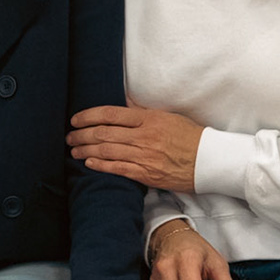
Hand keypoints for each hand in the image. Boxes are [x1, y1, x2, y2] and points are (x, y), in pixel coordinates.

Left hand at [67, 105, 203, 191]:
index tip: (76, 119)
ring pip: (107, 150)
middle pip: (104, 133)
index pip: (110, 114)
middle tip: (70, 137)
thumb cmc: (191, 136)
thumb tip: (124, 106)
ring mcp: (145, 155)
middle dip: (82, 135)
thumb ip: (144, 113)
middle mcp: (144, 136)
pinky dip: (101, 165)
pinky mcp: (147, 173)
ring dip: (86, 150)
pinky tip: (89, 162)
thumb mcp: (168, 116)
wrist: (209, 160)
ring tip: (74, 150)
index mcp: (149, 118)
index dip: (88, 116)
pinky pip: (118, 168)